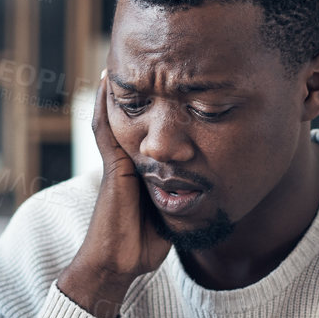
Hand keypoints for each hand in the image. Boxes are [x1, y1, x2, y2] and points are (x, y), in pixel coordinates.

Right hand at [56, 69, 173, 317]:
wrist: (119, 263)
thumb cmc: (145, 244)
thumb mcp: (174, 212)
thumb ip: (185, 194)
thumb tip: (212, 184)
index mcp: (143, 168)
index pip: (149, 126)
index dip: (157, 103)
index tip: (169, 77)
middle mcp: (129, 159)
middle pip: (134, 114)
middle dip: (140, 86)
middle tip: (147, 55)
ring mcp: (119, 161)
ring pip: (118, 114)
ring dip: (120, 87)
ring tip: (122, 54)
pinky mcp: (113, 166)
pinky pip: (105, 128)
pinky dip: (105, 104)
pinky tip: (108, 79)